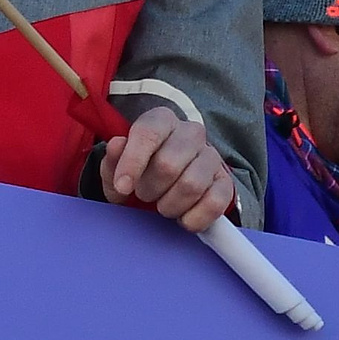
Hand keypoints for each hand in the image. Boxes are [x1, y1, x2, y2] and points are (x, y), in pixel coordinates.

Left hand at [101, 107, 235, 232]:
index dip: (132, 162)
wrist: (169, 181)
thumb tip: (116, 145)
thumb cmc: (142, 170)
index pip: (148, 133)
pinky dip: (193, 218)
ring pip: (191, 186)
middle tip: (145, 195)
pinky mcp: (225, 182)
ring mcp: (212, 156)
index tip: (122, 187)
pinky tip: (182, 218)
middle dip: (150, 189)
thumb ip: (112, 159)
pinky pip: (214, 203)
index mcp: (162, 121)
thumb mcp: (118, 167)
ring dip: (170, 206)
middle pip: (168, 164)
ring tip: (162, 206)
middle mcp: (191, 132)